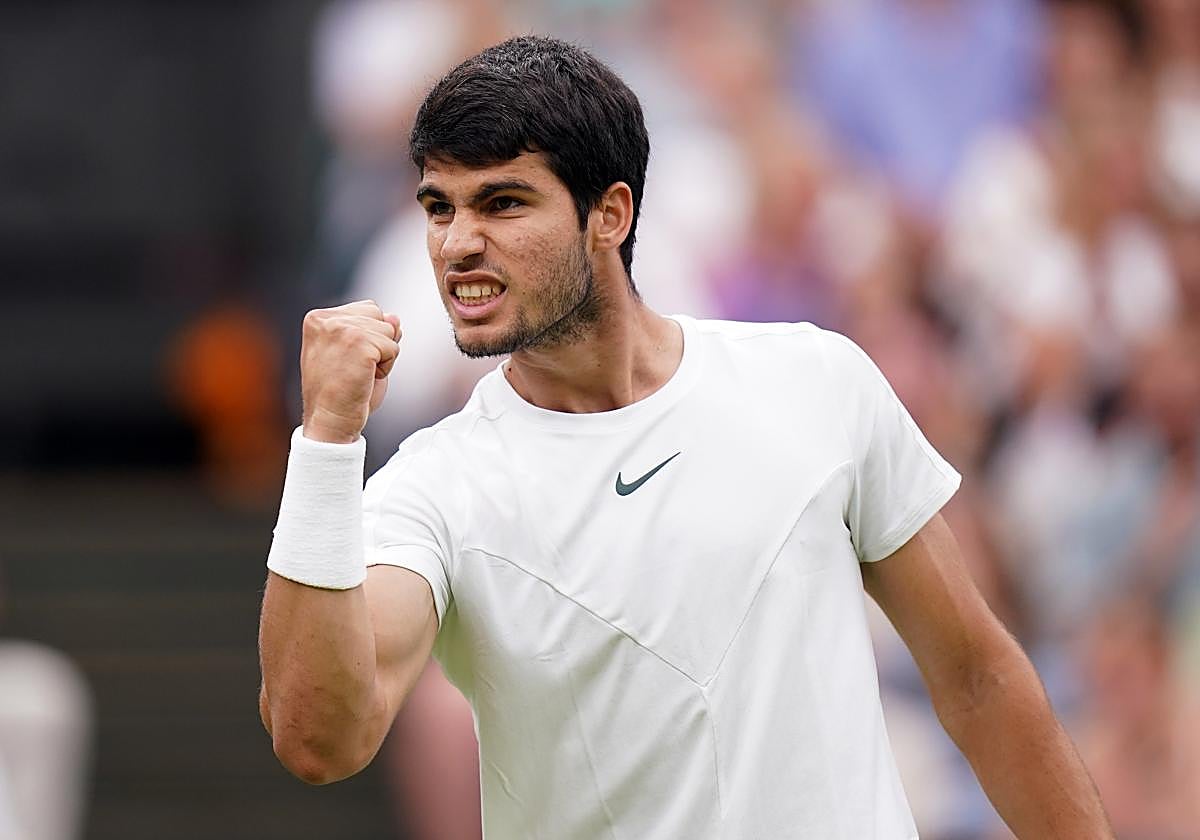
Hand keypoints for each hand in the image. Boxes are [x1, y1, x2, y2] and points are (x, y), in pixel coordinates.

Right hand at [299, 300, 400, 442]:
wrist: (330, 421)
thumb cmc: (340, 391)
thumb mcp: (355, 352)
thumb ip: (372, 329)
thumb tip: (394, 318)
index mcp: (319, 318)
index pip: (367, 309)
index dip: (369, 337)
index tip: (346, 360)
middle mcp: (327, 319)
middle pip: (380, 316)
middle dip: (377, 343)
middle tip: (354, 368)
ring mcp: (343, 329)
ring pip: (389, 331)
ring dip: (383, 356)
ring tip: (359, 373)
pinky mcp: (360, 343)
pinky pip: (393, 348)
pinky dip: (387, 367)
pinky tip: (366, 378)